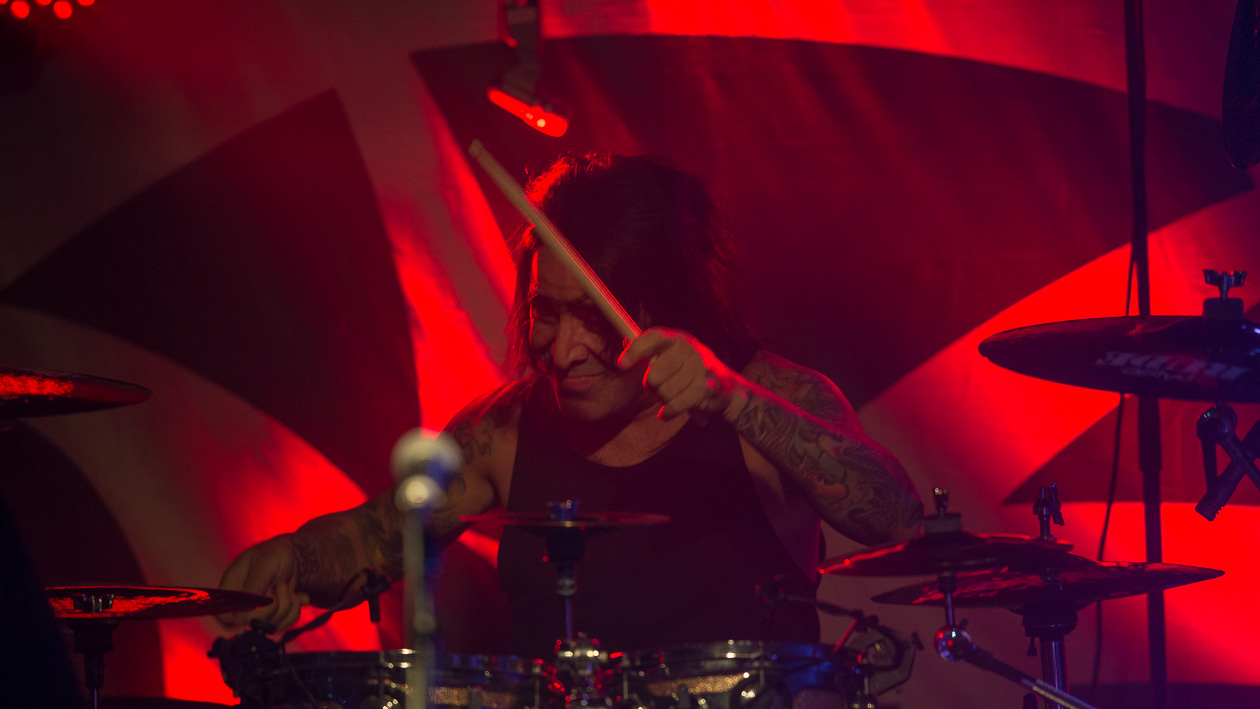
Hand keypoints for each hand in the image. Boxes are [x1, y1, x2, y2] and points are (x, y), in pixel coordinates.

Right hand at [215, 535, 309, 630]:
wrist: (295, 557)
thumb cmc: (275, 554)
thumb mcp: (265, 563)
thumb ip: (254, 584)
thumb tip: (245, 608)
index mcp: (230, 590)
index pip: (224, 616)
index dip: (242, 617)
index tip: (265, 602)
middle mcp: (240, 605)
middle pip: (250, 623)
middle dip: (273, 606)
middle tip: (281, 585)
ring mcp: (256, 612)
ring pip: (270, 625)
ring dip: (286, 606)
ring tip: (286, 585)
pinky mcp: (271, 617)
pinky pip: (283, 624)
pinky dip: (294, 610)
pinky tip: (296, 596)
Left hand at [618, 327, 742, 419]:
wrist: (725, 389)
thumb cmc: (689, 372)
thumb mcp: (671, 357)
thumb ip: (649, 351)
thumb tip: (625, 341)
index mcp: (677, 339)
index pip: (654, 338)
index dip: (636, 350)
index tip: (622, 365)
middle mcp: (689, 349)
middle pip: (654, 375)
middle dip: (652, 388)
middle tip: (659, 389)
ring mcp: (700, 368)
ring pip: (664, 393)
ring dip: (663, 400)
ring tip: (671, 397)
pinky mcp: (706, 388)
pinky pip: (675, 404)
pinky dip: (668, 412)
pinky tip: (666, 413)